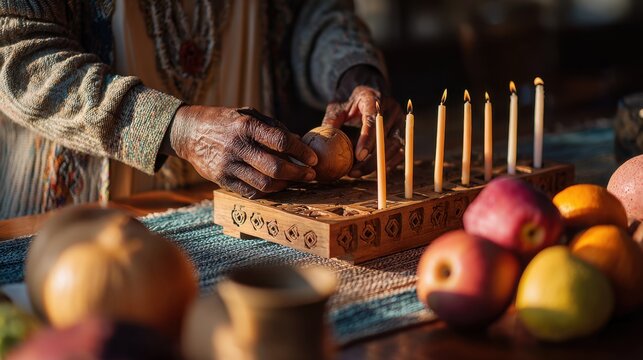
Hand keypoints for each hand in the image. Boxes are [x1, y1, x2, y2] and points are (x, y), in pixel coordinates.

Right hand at [169, 105, 317, 197]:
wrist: (189, 132)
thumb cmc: (225, 122)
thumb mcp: (248, 114)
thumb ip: (272, 127)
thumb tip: (299, 140)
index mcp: (246, 126)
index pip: (281, 140)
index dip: (301, 151)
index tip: (313, 158)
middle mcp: (237, 146)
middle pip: (275, 167)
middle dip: (298, 173)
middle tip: (310, 174)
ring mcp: (228, 165)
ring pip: (264, 184)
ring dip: (285, 185)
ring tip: (294, 181)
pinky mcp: (221, 179)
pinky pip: (250, 192)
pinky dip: (267, 192)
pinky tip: (276, 187)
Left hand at [322, 86, 403, 177]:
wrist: (367, 92)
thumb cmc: (349, 102)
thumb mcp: (337, 107)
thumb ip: (331, 121)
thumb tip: (323, 139)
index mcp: (374, 98)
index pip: (374, 120)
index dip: (367, 139)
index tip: (359, 156)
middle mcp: (391, 109)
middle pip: (386, 137)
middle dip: (371, 159)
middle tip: (354, 172)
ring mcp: (399, 121)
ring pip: (395, 147)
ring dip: (378, 164)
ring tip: (358, 173)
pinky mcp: (402, 132)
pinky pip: (399, 152)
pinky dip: (388, 164)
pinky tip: (372, 172)